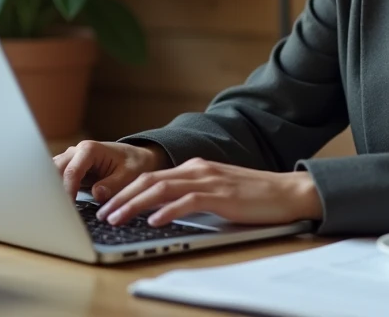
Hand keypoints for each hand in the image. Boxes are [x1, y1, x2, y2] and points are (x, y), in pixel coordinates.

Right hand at [53, 140, 168, 199]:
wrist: (136, 157)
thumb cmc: (134, 164)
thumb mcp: (130, 175)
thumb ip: (113, 184)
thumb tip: (96, 194)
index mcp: (89, 149)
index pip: (71, 171)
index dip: (67, 190)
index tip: (68, 208)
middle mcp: (76, 152)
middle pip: (55, 170)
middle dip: (53, 190)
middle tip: (56, 211)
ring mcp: (71, 160)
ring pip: (51, 173)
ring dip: (51, 190)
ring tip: (53, 210)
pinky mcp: (70, 169)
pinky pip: (56, 179)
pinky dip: (54, 191)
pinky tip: (56, 206)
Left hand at [94, 158, 323, 227]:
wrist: (287, 192)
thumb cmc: (253, 196)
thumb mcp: (216, 192)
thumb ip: (191, 195)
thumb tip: (161, 211)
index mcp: (194, 168)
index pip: (150, 177)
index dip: (124, 190)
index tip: (106, 205)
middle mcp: (197, 169)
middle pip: (149, 180)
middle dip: (121, 197)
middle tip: (101, 214)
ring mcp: (209, 180)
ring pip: (161, 189)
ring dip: (134, 204)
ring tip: (117, 218)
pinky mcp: (221, 194)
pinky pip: (188, 200)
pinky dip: (167, 210)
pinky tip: (153, 221)